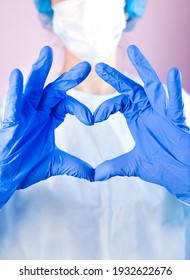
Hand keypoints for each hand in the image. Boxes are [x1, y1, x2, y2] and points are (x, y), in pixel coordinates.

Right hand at [0, 46, 93, 207]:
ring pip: (33, 88)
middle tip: (86, 66)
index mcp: (49, 119)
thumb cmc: (30, 166)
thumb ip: (77, 166)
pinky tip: (18, 75)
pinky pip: (13, 102)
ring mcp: (24, 113)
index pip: (67, 105)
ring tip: (47, 52)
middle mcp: (38, 112)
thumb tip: (96, 175)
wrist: (10, 176)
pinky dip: (16, 90)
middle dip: (69, 78)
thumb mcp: (58, 163)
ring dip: (39, 71)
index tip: (92, 119)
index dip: (80, 108)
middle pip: (54, 90)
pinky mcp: (11, 120)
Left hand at [94, 45, 189, 203]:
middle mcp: (149, 111)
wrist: (182, 175)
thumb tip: (95, 175)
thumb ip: (114, 167)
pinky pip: (175, 103)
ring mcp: (163, 113)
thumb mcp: (133, 165)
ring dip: (143, 68)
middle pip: (131, 88)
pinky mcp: (177, 120)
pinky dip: (174, 89)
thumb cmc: (162, 166)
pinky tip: (173, 73)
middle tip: (99, 66)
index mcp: (137, 117)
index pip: (118, 103)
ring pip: (152, 86)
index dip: (105, 108)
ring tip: (132, 50)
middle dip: (115, 77)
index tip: (93, 118)